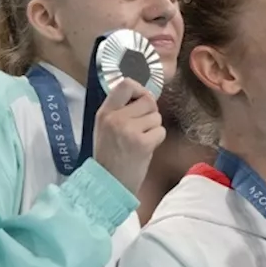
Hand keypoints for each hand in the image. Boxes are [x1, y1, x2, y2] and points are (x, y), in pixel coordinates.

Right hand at [91, 79, 165, 194]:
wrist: (108, 182)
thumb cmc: (109, 155)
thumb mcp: (105, 127)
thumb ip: (120, 110)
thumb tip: (144, 96)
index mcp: (105, 112)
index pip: (126, 84)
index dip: (139, 90)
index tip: (141, 100)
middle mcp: (116, 118)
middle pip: (148, 101)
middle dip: (151, 113)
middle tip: (143, 127)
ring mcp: (129, 131)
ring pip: (156, 117)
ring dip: (154, 128)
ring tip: (140, 140)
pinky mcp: (143, 144)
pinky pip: (161, 132)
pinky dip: (157, 140)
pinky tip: (145, 148)